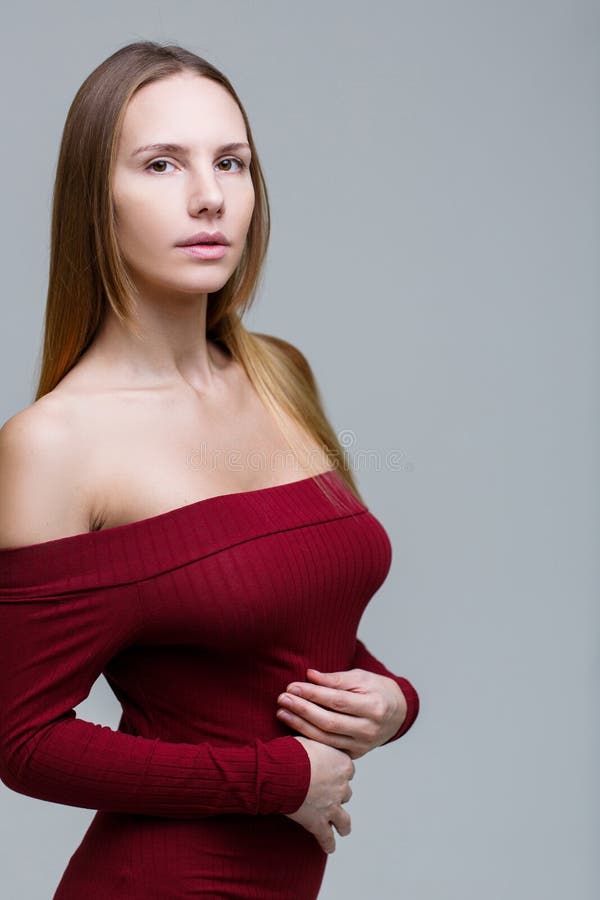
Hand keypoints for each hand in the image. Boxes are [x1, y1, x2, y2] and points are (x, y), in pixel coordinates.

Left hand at [276, 668, 407, 758]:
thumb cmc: (377, 690)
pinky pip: (328, 747)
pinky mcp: (355, 754)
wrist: (397, 713)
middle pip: (329, 722)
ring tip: (282, 712)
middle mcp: (369, 730)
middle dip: (302, 710)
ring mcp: (363, 746)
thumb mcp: (361, 678)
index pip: (338, 701)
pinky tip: (294, 728)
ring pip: (326, 738)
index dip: (313, 694)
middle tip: (282, 699)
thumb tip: (310, 675)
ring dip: (300, 725)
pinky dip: (310, 739)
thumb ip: (336, 679)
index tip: (293, 686)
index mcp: (374, 707)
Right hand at [285, 736, 354, 854]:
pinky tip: (329, 848)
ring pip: (344, 819)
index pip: (348, 770)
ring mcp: (332, 806)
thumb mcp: (309, 738)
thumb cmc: (292, 751)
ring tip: (343, 829)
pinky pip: (327, 837)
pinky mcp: (319, 822)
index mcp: (342, 764)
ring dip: (343, 824)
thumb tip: (313, 731)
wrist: (282, 771)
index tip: (332, 773)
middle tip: (328, 795)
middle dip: (338, 794)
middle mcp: (341, 786)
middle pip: (346, 792)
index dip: (339, 772)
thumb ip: (317, 743)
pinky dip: (328, 843)